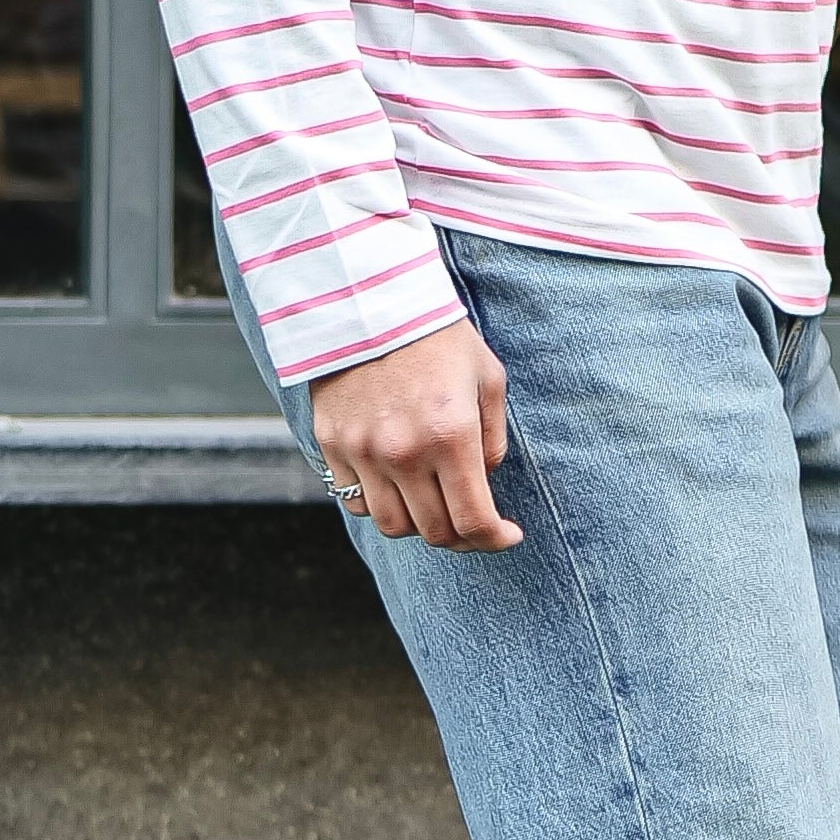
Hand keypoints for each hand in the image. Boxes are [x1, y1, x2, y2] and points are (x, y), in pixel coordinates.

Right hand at [309, 318, 522, 549]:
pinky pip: (357, 500)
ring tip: (433, 504)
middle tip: (473, 522)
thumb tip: (485, 481)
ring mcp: (363, 452)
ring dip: (418, 525)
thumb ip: (493, 438)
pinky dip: (380, 503)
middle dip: (461, 537)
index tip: (506, 535)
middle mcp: (404, 452)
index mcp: (451, 435)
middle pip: (433, 531)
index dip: (495, 540)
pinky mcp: (333, 445)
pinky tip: (397, 483)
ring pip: (392, 525)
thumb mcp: (487, 379)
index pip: (473, 520)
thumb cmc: (437, 335)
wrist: (368, 299)